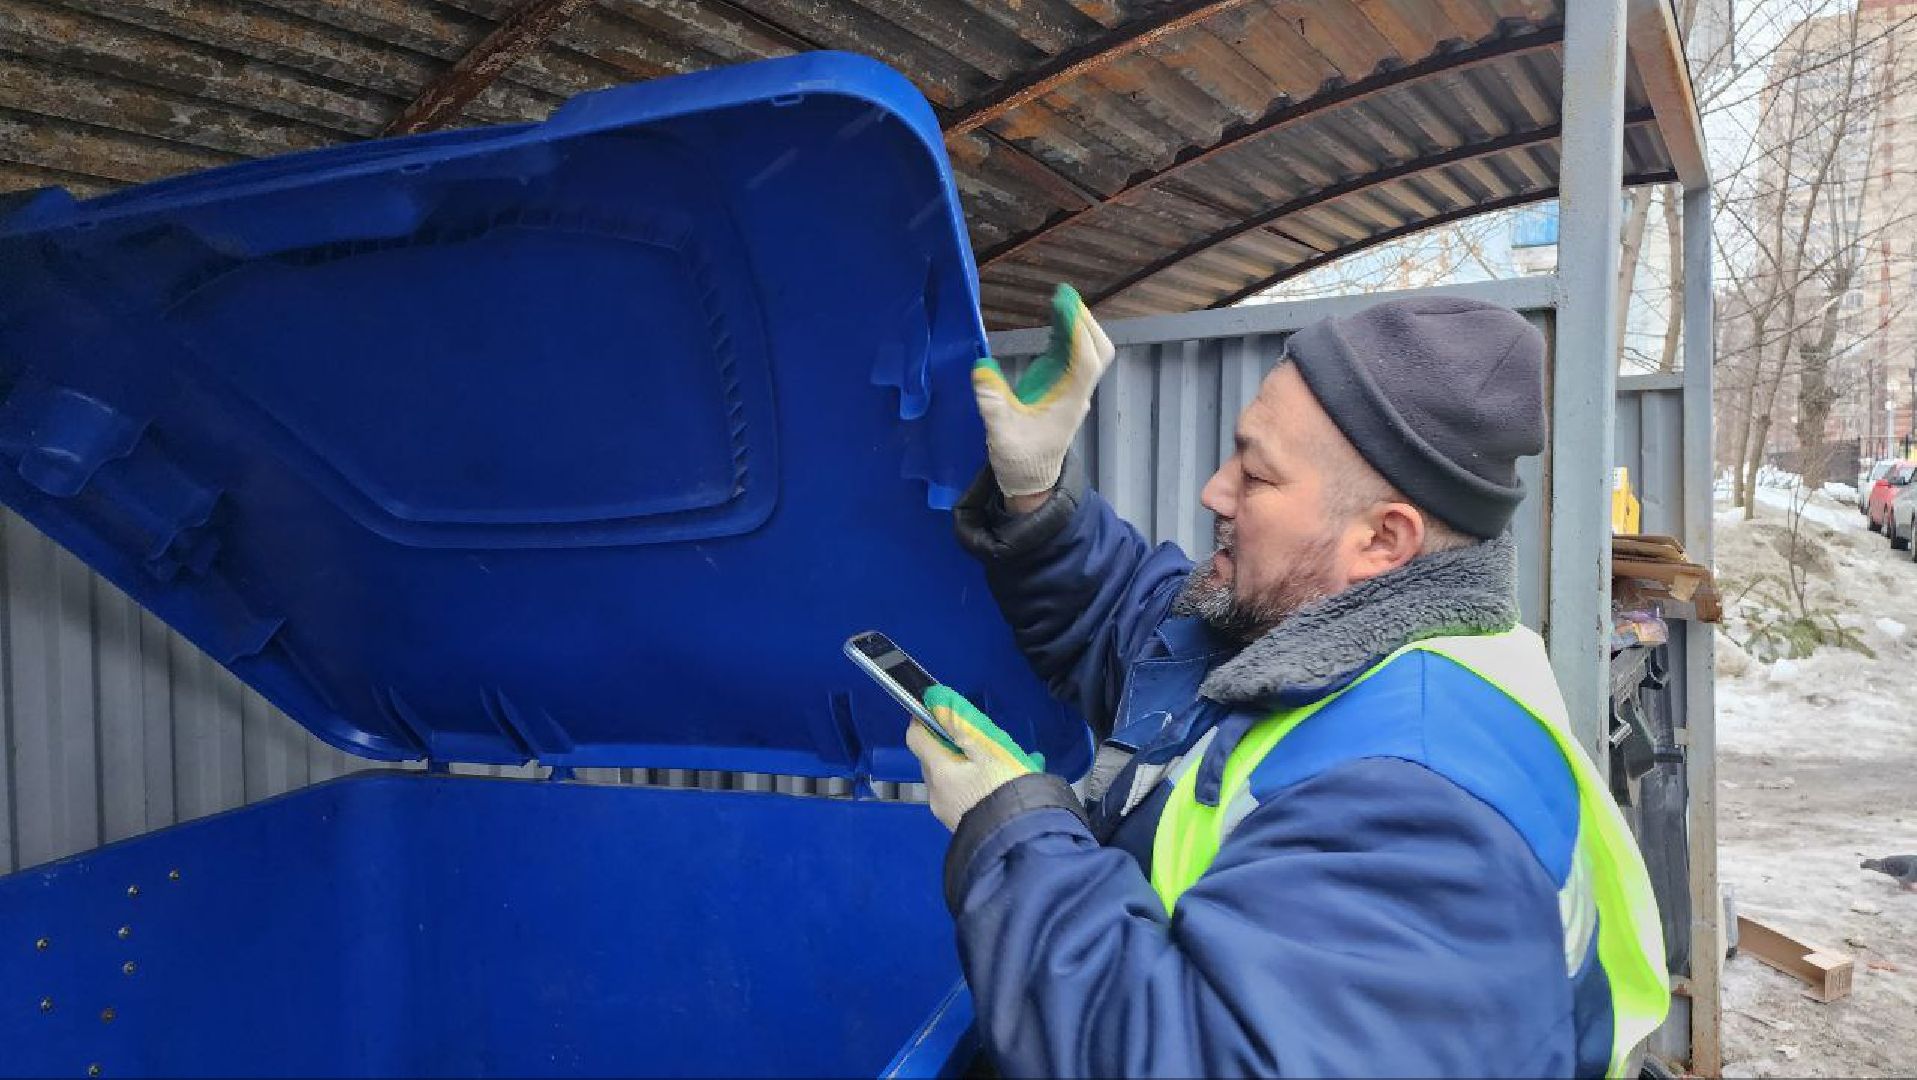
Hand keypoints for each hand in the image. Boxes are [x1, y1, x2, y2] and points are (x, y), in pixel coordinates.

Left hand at [907, 685, 1044, 830]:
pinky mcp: (960, 825)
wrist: (1020, 840)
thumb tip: (936, 701)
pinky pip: (960, 796)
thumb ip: (959, 723)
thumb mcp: (987, 747)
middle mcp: (935, 792)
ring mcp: (945, 812)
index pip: (915, 736)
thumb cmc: (1005, 787)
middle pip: (932, 758)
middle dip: (950, 744)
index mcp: (937, 770)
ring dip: (964, 766)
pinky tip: (999, 784)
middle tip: (980, 740)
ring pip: (947, 778)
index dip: (925, 719)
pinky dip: (972, 785)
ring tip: (996, 764)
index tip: (943, 711)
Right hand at [973, 284, 1114, 498]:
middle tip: (1065, 297)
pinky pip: (1070, 356)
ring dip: (1076, 325)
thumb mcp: (1001, 434)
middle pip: (1098, 352)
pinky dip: (1065, 335)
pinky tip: (1053, 318)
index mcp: (1068, 403)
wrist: (1031, 482)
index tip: (1065, 307)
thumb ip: (992, 402)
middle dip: (1085, 323)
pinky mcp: (1060, 388)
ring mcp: (1071, 389)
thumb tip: (981, 367)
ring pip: (1087, 351)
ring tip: (1059, 299)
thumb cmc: (1020, 461)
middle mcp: (1076, 392)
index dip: (1078, 333)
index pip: (1085, 362)